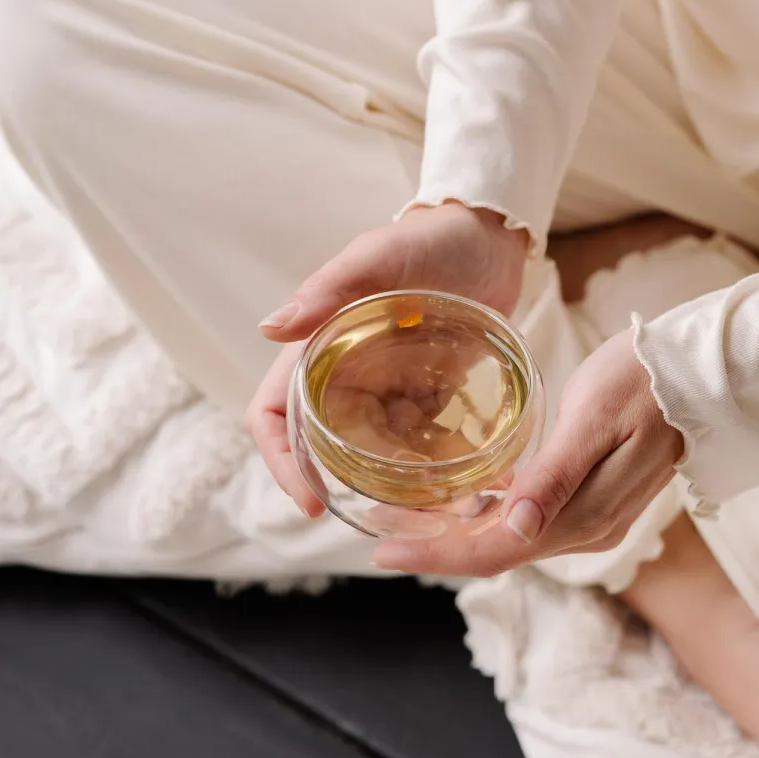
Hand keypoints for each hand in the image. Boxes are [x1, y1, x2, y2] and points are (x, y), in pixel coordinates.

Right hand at [246, 202, 528, 514]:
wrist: (489, 235)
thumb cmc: (426, 239)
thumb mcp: (375, 260)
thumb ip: (327, 291)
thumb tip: (269, 328)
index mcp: (317, 352)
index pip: (274, 419)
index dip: (281, 464)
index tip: (311, 502)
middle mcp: (346, 379)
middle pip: (324, 453)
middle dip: (347, 492)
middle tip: (392, 523)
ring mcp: (389, 391)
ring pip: (377, 458)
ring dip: (398, 490)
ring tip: (437, 515)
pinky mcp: (431, 395)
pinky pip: (425, 444)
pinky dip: (440, 468)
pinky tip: (475, 486)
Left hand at [370, 329, 684, 575]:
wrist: (702, 376)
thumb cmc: (645, 380)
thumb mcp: (593, 417)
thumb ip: (554, 476)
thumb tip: (516, 525)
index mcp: (583, 516)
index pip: (494, 552)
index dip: (436, 553)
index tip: (382, 549)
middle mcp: (586, 531)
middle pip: (495, 552)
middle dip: (433, 542)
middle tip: (374, 523)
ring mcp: (591, 521)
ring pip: (508, 540)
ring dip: (455, 530)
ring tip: (400, 512)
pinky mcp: (592, 503)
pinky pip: (527, 522)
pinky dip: (485, 515)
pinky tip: (456, 499)